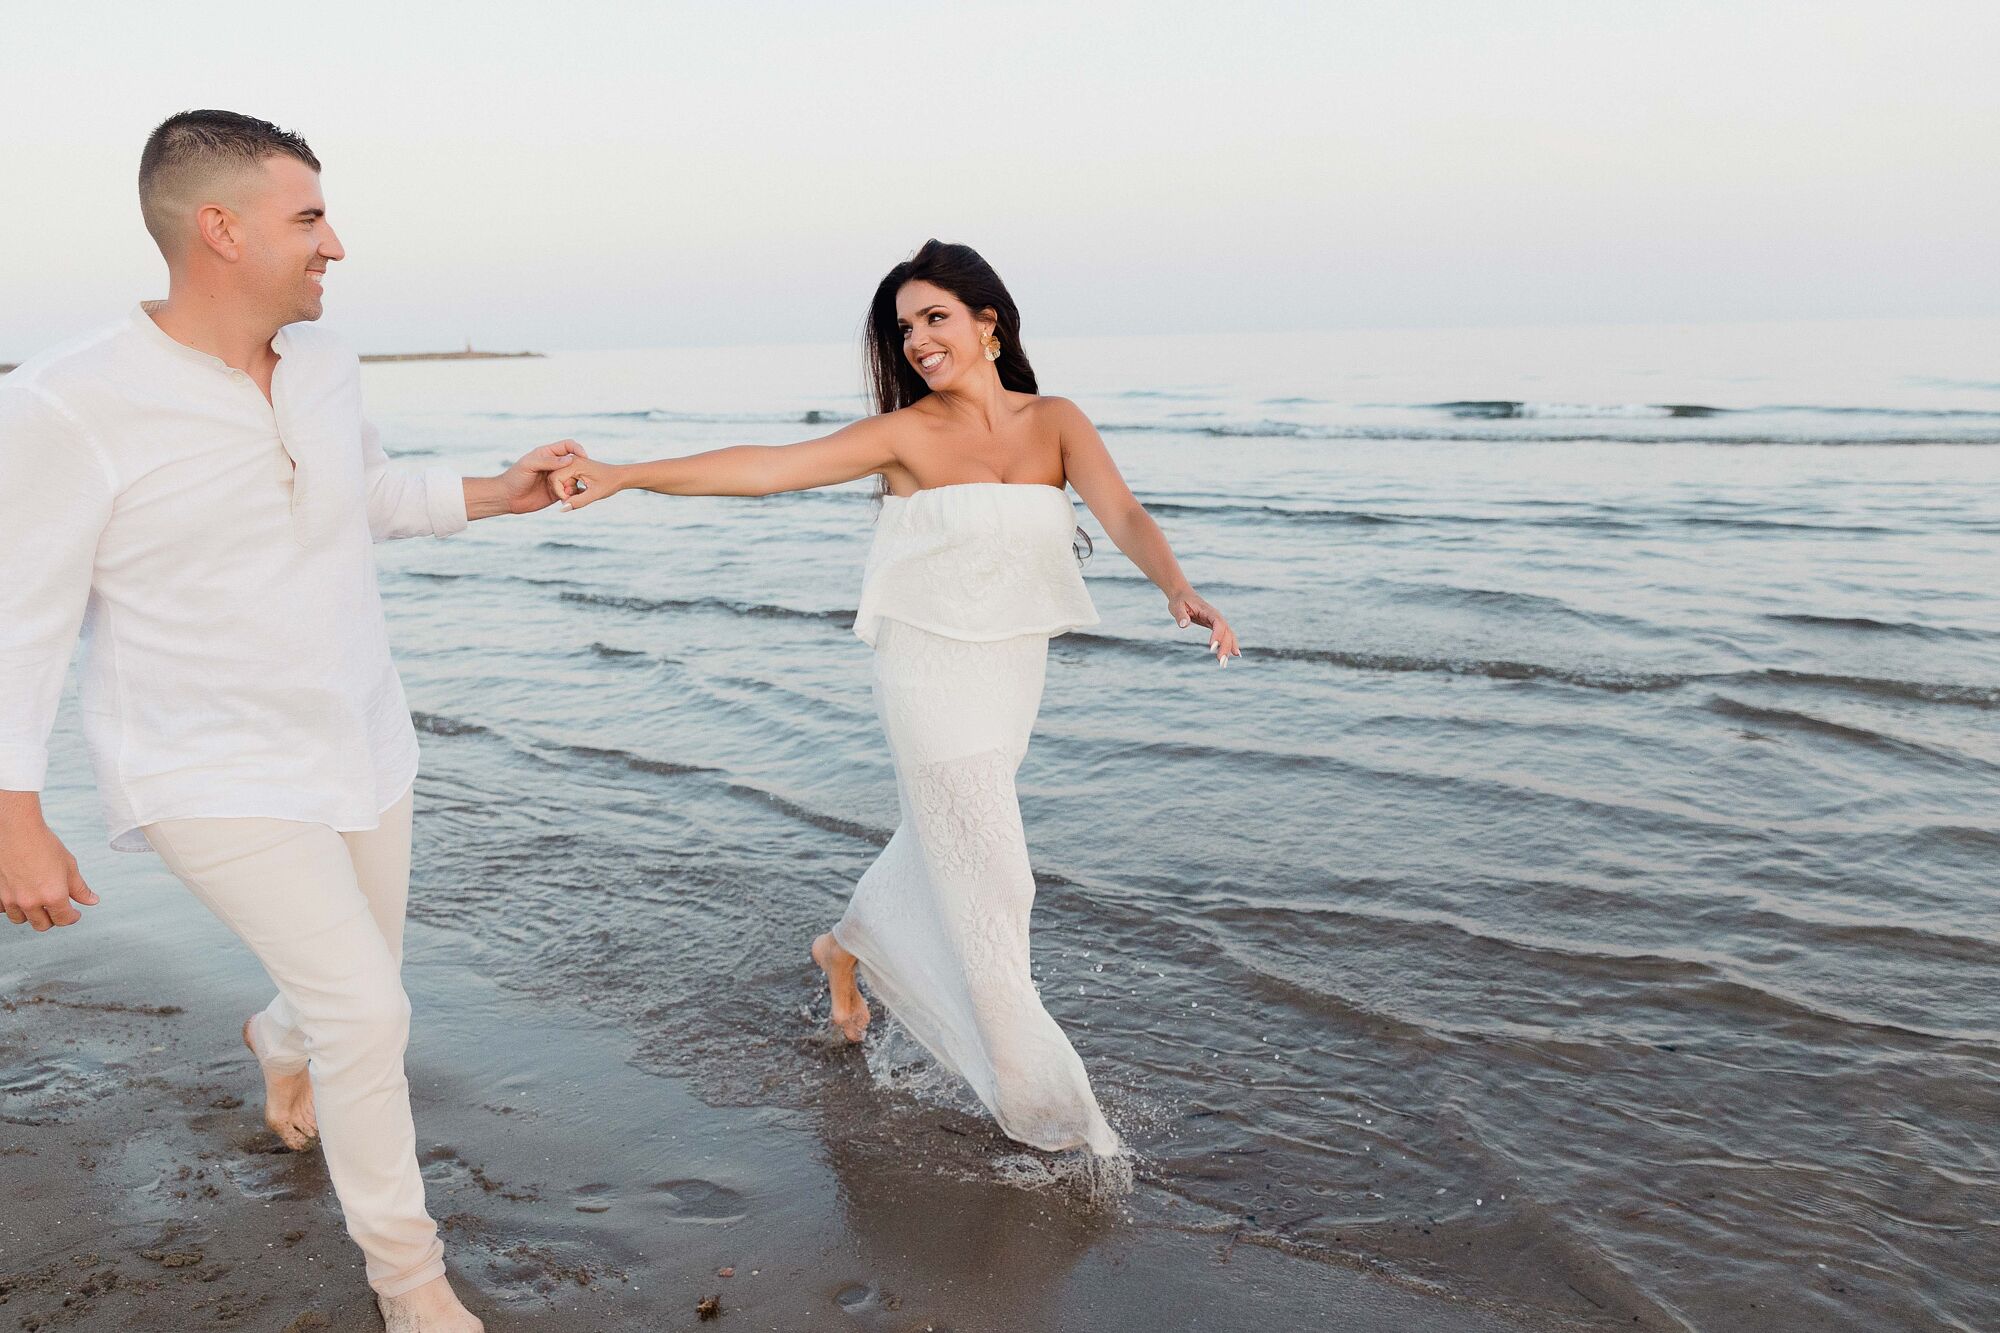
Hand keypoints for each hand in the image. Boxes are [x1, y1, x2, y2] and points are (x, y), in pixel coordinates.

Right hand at [0, 813, 97, 931]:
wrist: (16, 831)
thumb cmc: (43, 844)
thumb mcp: (69, 866)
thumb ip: (80, 888)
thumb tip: (91, 901)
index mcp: (53, 896)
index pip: (63, 920)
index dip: (72, 917)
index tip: (74, 914)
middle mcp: (31, 902)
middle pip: (42, 925)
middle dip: (52, 919)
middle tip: (57, 909)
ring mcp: (11, 899)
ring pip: (21, 920)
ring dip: (31, 915)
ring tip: (39, 903)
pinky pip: (4, 910)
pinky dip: (13, 907)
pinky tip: (20, 896)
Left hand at [489, 439, 588, 515]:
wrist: (507, 497)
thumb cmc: (515, 477)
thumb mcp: (530, 465)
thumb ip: (548, 461)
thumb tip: (570, 459)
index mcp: (548, 453)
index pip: (568, 446)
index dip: (578, 449)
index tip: (585, 457)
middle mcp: (554, 465)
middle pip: (574, 461)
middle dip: (581, 467)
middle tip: (584, 475)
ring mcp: (557, 478)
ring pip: (574, 477)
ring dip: (577, 482)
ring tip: (574, 488)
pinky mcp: (557, 492)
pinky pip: (570, 491)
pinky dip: (574, 493)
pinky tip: (572, 496)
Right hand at [549, 457, 626, 510]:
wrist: (621, 476)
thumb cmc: (610, 483)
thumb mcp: (595, 494)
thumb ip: (578, 502)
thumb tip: (562, 509)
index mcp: (575, 463)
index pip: (554, 478)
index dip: (560, 492)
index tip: (571, 500)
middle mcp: (572, 461)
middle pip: (556, 479)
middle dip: (564, 492)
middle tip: (578, 497)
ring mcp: (573, 464)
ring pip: (561, 481)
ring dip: (569, 491)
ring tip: (583, 494)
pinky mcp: (576, 469)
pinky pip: (566, 481)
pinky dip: (572, 489)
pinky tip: (583, 492)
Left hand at [1168, 588, 1241, 665]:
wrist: (1182, 595)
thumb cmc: (1179, 601)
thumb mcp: (1176, 607)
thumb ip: (1180, 615)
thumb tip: (1184, 625)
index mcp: (1208, 611)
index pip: (1218, 623)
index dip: (1217, 634)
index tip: (1212, 647)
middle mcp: (1216, 616)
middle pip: (1226, 631)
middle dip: (1225, 646)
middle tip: (1220, 661)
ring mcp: (1217, 621)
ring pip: (1228, 634)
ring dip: (1229, 648)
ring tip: (1224, 663)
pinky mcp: (1215, 625)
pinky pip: (1226, 635)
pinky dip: (1231, 644)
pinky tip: (1235, 654)